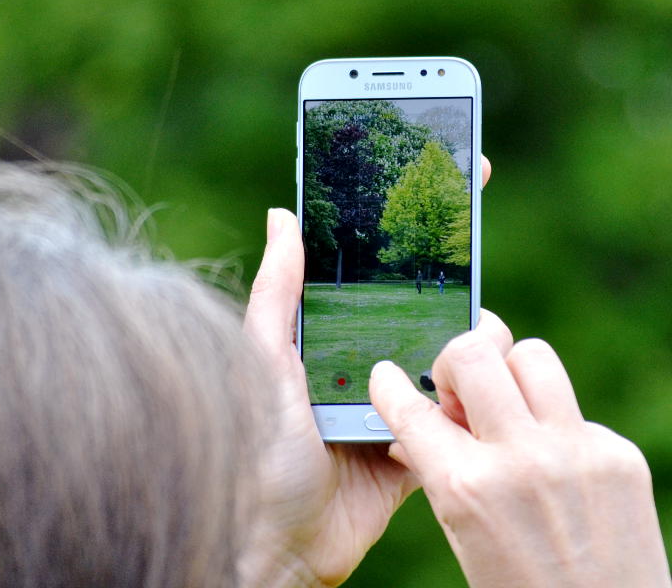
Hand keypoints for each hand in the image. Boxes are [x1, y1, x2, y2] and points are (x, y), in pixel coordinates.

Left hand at [238, 155, 491, 586]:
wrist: (275, 542)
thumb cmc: (255, 446)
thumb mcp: (263, 358)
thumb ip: (278, 291)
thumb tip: (285, 214)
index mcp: (330, 333)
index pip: (375, 271)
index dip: (407, 232)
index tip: (446, 183)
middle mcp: (364, 360)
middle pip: (420, 310)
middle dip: (452, 281)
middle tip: (471, 252)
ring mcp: (393, 403)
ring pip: (450, 359)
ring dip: (467, 346)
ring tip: (469, 335)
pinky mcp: (416, 448)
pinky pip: (455, 421)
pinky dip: (468, 407)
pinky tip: (470, 392)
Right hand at [369, 313, 671, 587]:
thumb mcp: (461, 535)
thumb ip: (434, 472)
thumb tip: (409, 429)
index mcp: (466, 487)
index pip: (411, 409)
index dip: (387, 385)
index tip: (385, 373)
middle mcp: (520, 460)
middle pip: (473, 352)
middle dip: (454, 363)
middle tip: (460, 393)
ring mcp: (575, 451)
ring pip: (531, 355)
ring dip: (510, 374)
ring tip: (508, 407)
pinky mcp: (618, 454)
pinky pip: (570, 408)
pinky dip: (552, 424)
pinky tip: (553, 459)